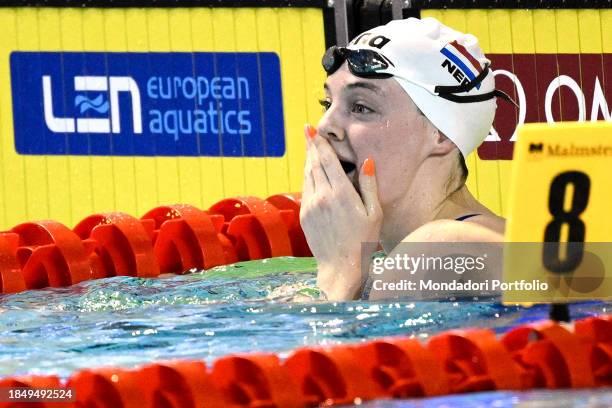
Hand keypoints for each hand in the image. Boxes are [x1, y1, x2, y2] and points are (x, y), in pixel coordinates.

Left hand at [299, 124, 382, 299]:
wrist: (341, 266)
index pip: (327, 160)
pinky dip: (308, 176)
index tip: (313, 129)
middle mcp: (322, 197)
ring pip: (308, 175)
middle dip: (311, 146)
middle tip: (308, 130)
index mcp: (341, 194)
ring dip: (309, 159)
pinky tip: (312, 171)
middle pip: (314, 164)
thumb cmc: (363, 241)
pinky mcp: (305, 215)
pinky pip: (306, 189)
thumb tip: (367, 160)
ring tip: (310, 146)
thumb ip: (369, 185)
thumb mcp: (374, 212)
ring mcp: (311, 206)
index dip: (319, 143)